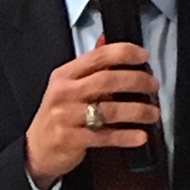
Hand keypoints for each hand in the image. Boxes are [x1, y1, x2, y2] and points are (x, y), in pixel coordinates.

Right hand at [24, 41, 159, 188]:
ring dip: (137, 111)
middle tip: (153, 85)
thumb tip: (106, 40)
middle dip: (135, 81)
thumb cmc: (58, 115)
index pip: (97, 57)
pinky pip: (104, 136)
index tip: (144, 56)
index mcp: (64, 75)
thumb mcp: (68, 86)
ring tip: (153, 113)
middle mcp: (64, 93)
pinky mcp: (70, 139)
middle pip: (106, 81)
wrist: (36, 149)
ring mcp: (65, 116)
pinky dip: (125, 136)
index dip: (123, 53)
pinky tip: (141, 136)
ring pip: (108, 110)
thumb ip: (89, 66)